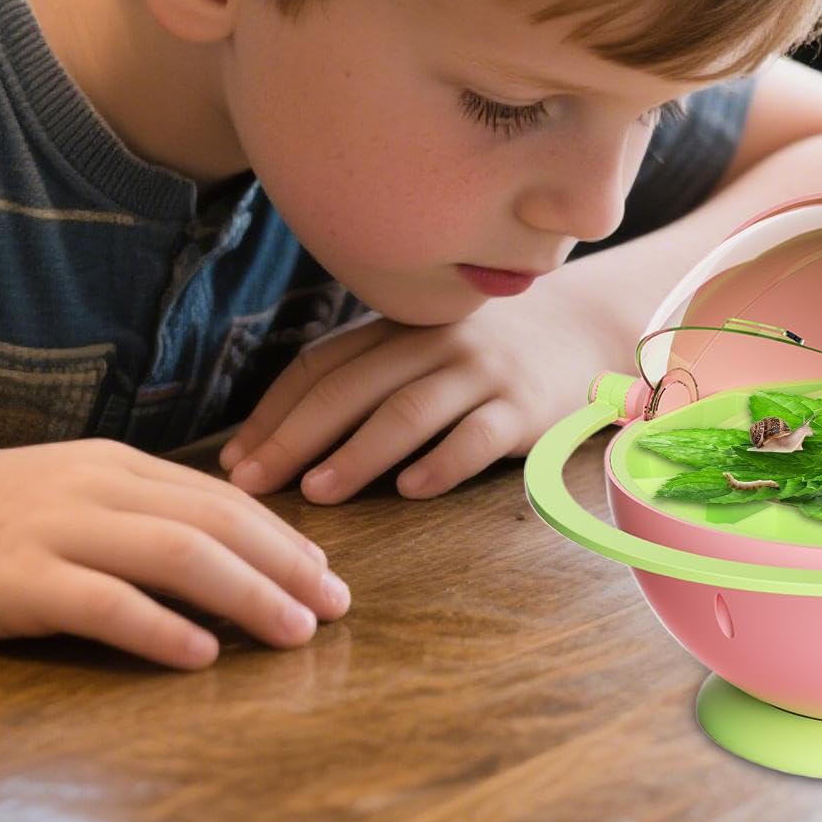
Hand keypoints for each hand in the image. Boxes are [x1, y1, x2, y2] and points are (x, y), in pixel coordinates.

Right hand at [0, 440, 349, 668]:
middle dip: (288, 564)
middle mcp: (98, 487)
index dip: (282, 534)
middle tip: (338, 605)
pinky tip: (204, 654)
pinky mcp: (19, 580)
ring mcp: (58, 530)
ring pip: (178, 554)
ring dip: (249, 594)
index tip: (327, 570)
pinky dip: (161, 627)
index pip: (220, 497)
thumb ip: (135, 510)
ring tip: (296, 631)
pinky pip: (104, 603)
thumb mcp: (68, 492)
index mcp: (115, 465)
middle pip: (216, 521)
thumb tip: (215, 544)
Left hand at [220, 273, 621, 502]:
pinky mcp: (525, 407)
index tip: (234, 461)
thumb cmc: (488, 354)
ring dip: (357, 452)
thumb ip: (367, 376)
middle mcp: (434, 342)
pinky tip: (410, 490)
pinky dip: (442, 462)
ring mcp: (482, 372)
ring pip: (408, 410)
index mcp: (399, 328)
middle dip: (295, 437)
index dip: (274, 412)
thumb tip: (275, 439)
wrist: (587, 330)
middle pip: (352, 387)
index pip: (322, 365)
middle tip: (254, 484)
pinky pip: (478, 436)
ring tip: (317, 493)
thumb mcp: (425, 347)